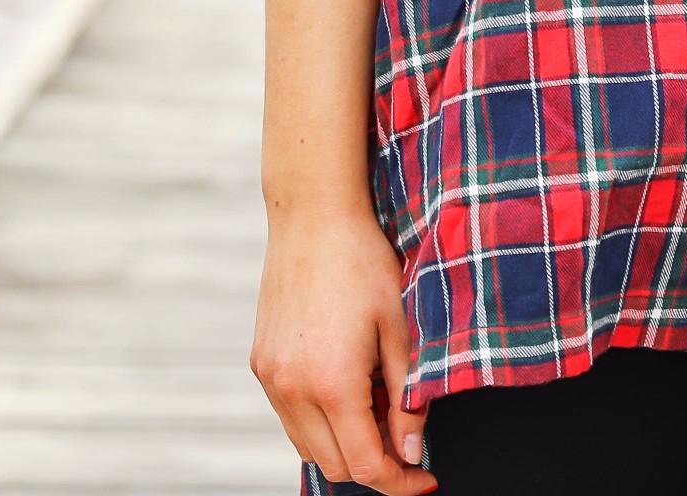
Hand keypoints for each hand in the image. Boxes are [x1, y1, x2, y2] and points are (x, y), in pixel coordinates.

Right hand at [252, 203, 434, 493]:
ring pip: (308, 446)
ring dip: (345, 444)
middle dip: (375, 465)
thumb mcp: (400, 328)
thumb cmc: (363, 262)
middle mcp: (292, 389)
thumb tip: (412, 452)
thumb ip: (407, 397)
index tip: (425, 478)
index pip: (366, 466)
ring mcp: (270, 378)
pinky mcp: (260, 364)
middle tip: (407, 439)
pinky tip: (347, 385)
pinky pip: (291, 417)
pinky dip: (320, 420)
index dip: (400, 482)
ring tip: (377, 404)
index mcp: (332, 384)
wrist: (313, 217)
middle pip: (335, 465)